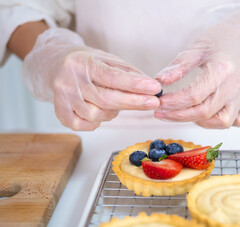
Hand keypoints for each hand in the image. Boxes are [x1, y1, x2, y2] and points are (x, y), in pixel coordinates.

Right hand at [23, 28, 160, 130]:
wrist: (55, 64)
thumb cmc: (87, 63)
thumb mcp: (107, 59)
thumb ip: (129, 72)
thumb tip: (152, 86)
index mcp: (83, 63)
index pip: (112, 76)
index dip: (135, 84)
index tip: (154, 88)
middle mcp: (70, 81)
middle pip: (106, 99)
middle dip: (134, 102)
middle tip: (154, 103)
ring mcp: (63, 98)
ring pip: (96, 114)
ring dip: (113, 112)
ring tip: (116, 104)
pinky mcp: (60, 112)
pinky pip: (83, 125)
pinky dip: (97, 122)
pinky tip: (101, 113)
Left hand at [154, 4, 239, 128]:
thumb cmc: (218, 41)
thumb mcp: (196, 48)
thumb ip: (178, 66)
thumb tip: (160, 81)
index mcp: (222, 69)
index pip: (194, 95)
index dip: (173, 102)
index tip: (159, 103)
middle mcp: (235, 85)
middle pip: (205, 112)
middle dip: (179, 116)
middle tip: (161, 113)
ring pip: (222, 122)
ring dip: (200, 121)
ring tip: (183, 113)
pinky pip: (235, 122)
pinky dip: (218, 122)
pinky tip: (204, 115)